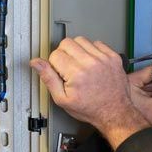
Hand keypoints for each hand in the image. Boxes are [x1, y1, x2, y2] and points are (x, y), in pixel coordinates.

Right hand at [31, 37, 149, 149]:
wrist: (114, 112)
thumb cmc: (90, 109)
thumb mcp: (62, 99)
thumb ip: (48, 78)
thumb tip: (36, 63)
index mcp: (76, 73)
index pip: (55, 54)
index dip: (54, 64)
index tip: (60, 73)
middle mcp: (90, 62)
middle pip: (67, 42)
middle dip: (63, 54)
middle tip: (68, 67)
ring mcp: (103, 58)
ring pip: (81, 40)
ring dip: (77, 50)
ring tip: (80, 64)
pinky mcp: (113, 57)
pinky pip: (97, 43)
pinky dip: (92, 50)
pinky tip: (91, 62)